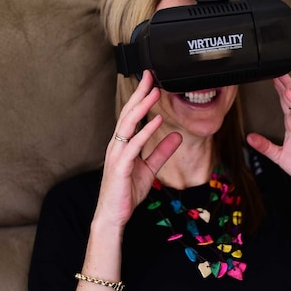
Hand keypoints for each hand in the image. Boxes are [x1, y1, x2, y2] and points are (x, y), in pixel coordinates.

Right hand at [93, 71, 181, 229]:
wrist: (113, 215)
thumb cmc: (126, 191)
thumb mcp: (150, 169)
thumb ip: (162, 152)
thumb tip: (176, 136)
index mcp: (123, 144)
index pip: (132, 115)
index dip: (141, 97)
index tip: (151, 80)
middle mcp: (118, 145)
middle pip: (128, 113)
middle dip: (139, 93)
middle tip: (149, 75)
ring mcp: (117, 154)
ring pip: (128, 125)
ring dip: (142, 107)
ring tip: (154, 92)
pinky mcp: (120, 166)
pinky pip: (134, 145)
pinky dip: (145, 132)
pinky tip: (156, 121)